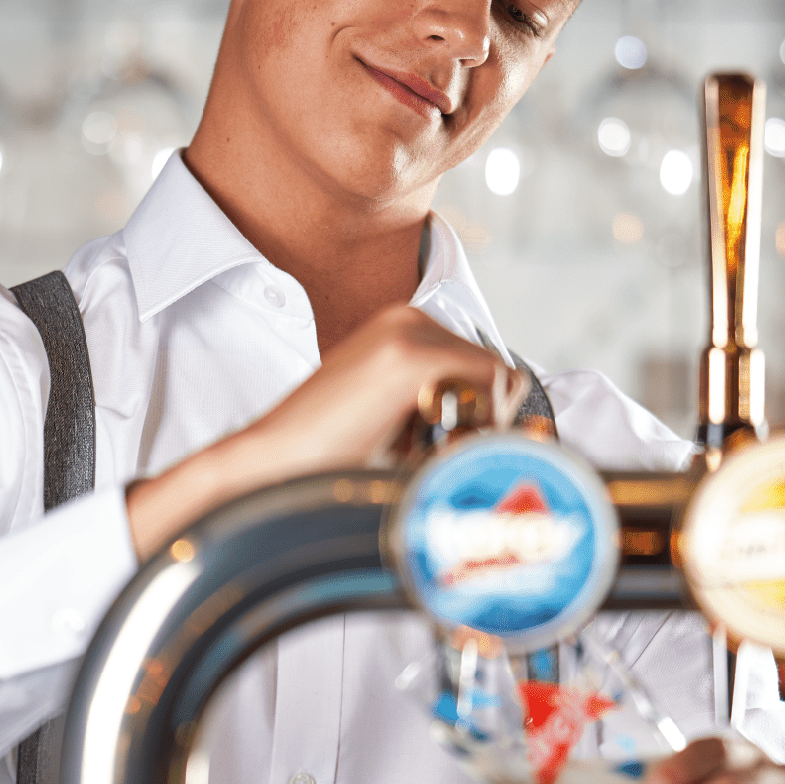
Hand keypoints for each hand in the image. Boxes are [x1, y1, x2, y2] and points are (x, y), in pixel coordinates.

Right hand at [126, 306, 523, 560]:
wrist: (276, 464)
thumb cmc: (330, 455)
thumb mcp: (397, 418)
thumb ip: (443, 409)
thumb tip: (509, 432)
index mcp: (402, 328)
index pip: (484, 368)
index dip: (477, 417)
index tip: (442, 447)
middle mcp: (409, 319)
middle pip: (497, 373)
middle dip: (480, 421)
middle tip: (430, 453)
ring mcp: (411, 332)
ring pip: (498, 381)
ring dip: (475, 427)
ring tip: (419, 451)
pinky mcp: (413, 356)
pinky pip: (490, 388)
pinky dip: (472, 427)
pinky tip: (422, 447)